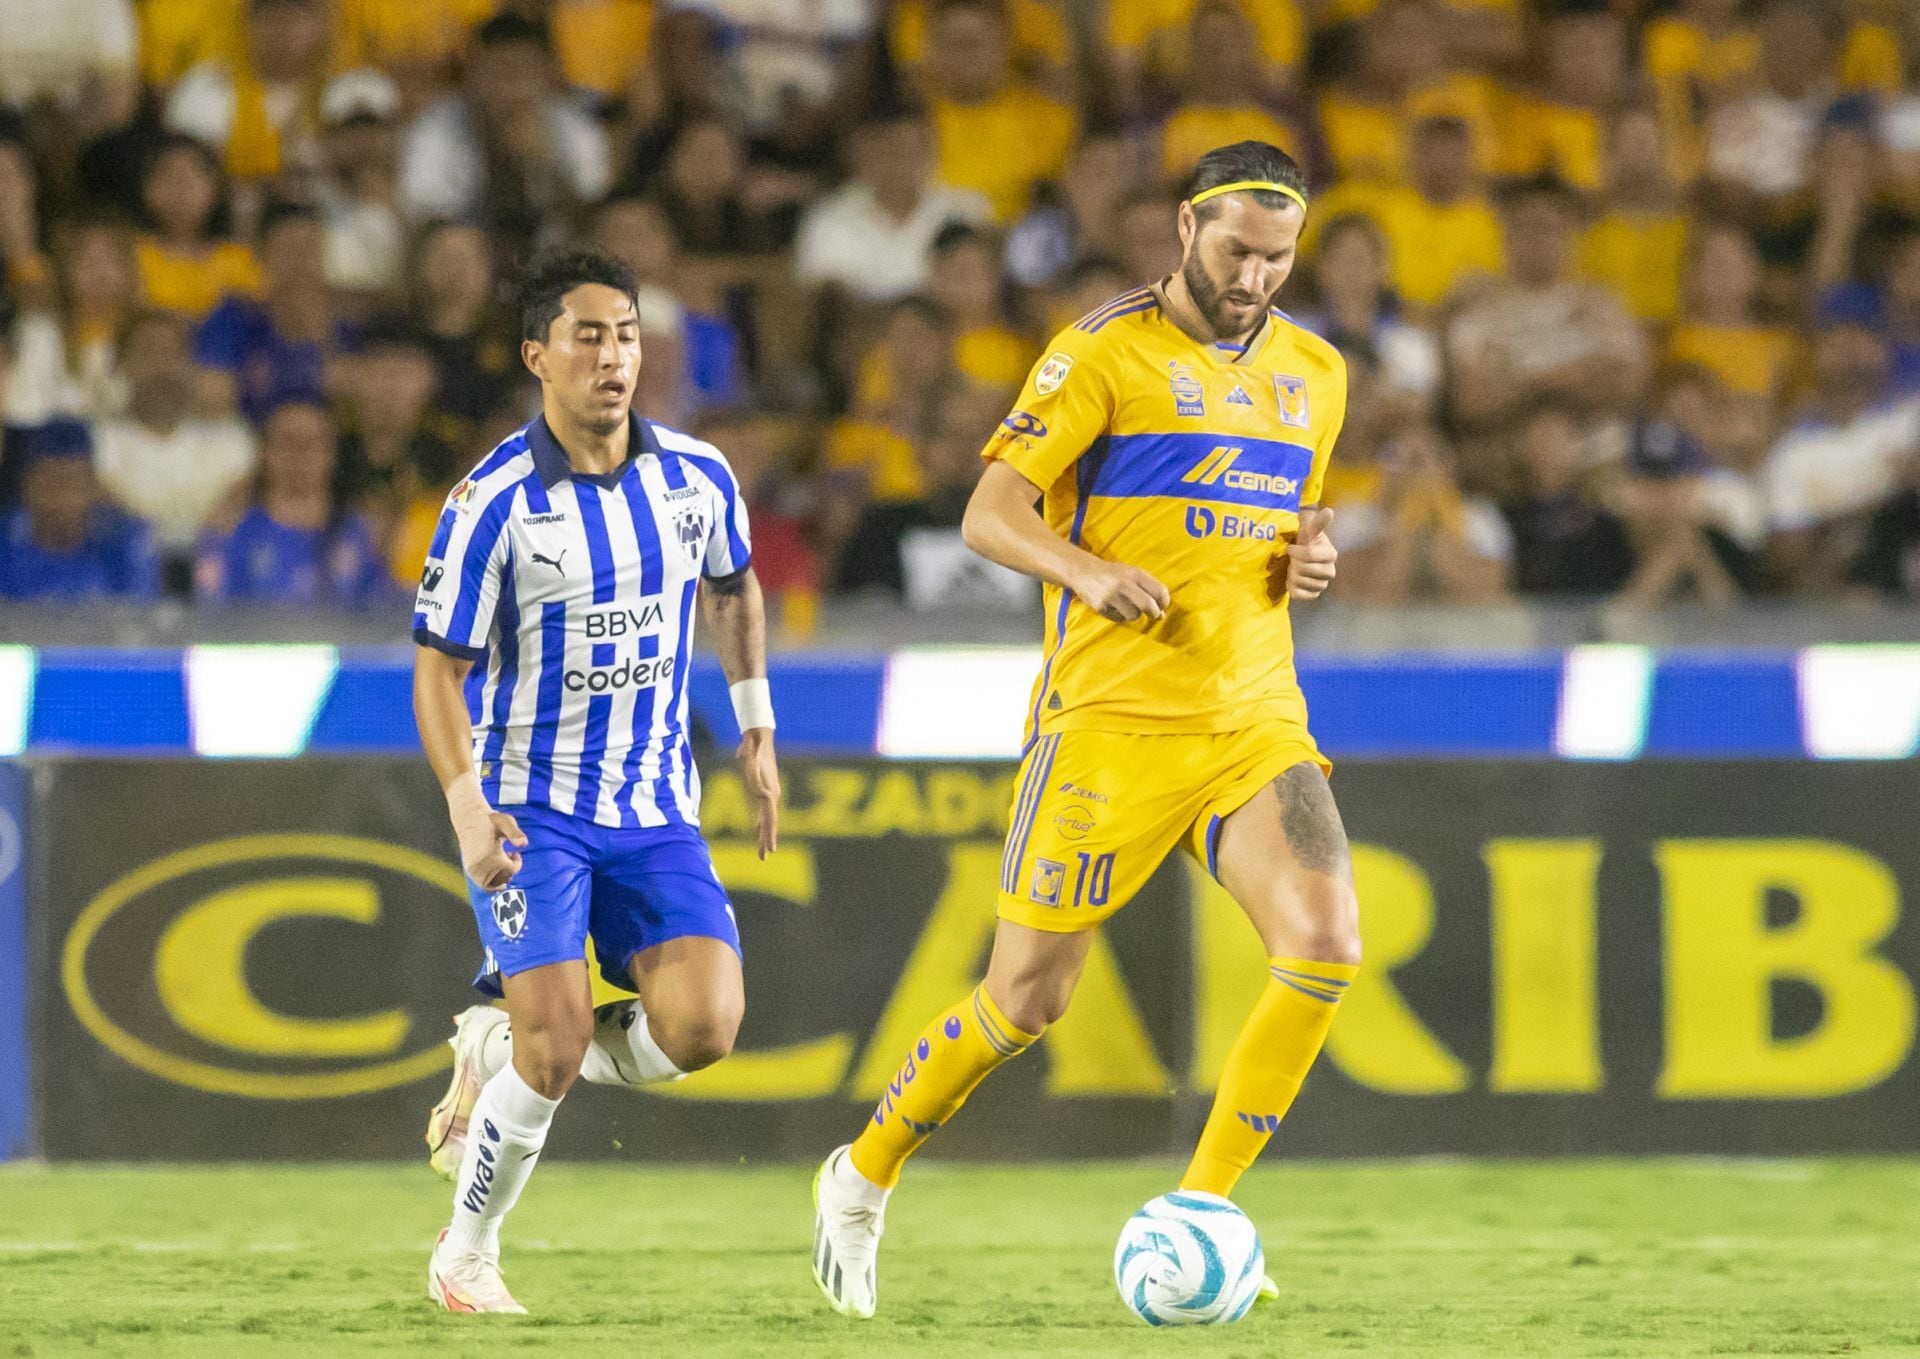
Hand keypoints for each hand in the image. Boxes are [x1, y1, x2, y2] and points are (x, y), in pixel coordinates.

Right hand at [462, 809, 526, 891]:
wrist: (469, 818)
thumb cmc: (491, 819)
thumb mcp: (506, 822)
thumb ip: (515, 833)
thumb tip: (524, 844)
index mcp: (491, 855)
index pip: (512, 870)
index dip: (517, 863)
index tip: (514, 853)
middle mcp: (480, 864)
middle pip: (503, 879)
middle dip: (508, 870)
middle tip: (507, 856)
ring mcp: (473, 869)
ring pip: (492, 885)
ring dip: (500, 877)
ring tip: (500, 862)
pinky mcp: (469, 870)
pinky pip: (482, 884)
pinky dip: (491, 881)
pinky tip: (494, 868)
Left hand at [738, 726, 780, 858]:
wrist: (758, 737)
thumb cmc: (752, 748)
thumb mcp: (750, 761)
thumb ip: (755, 778)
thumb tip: (763, 795)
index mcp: (770, 790)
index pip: (770, 818)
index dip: (769, 834)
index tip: (771, 849)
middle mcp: (772, 794)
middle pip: (771, 821)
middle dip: (768, 839)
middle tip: (765, 856)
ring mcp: (769, 791)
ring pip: (768, 818)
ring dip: (765, 833)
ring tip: (762, 849)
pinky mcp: (763, 788)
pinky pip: (763, 810)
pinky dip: (761, 822)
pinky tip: (756, 829)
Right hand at [1072, 557, 1169, 621]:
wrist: (1083, 571)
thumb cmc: (1113, 574)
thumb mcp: (1131, 574)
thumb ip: (1148, 590)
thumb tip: (1163, 615)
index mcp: (1135, 573)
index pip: (1159, 591)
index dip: (1164, 602)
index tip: (1162, 606)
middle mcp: (1124, 583)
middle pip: (1148, 605)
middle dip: (1154, 613)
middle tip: (1153, 615)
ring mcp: (1112, 595)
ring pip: (1134, 615)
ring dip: (1134, 615)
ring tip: (1127, 606)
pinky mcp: (1101, 606)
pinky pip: (1119, 619)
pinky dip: (1120, 616)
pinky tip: (1114, 607)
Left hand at [1286, 507, 1337, 600]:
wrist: (1299, 559)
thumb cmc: (1305, 541)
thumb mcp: (1308, 529)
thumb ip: (1317, 522)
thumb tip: (1329, 511)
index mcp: (1330, 554)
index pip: (1310, 555)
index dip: (1296, 551)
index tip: (1290, 547)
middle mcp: (1330, 571)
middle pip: (1304, 569)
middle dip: (1294, 563)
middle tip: (1293, 559)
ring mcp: (1323, 584)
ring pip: (1300, 582)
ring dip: (1291, 574)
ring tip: (1293, 567)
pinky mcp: (1314, 595)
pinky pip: (1299, 594)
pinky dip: (1291, 587)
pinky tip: (1292, 580)